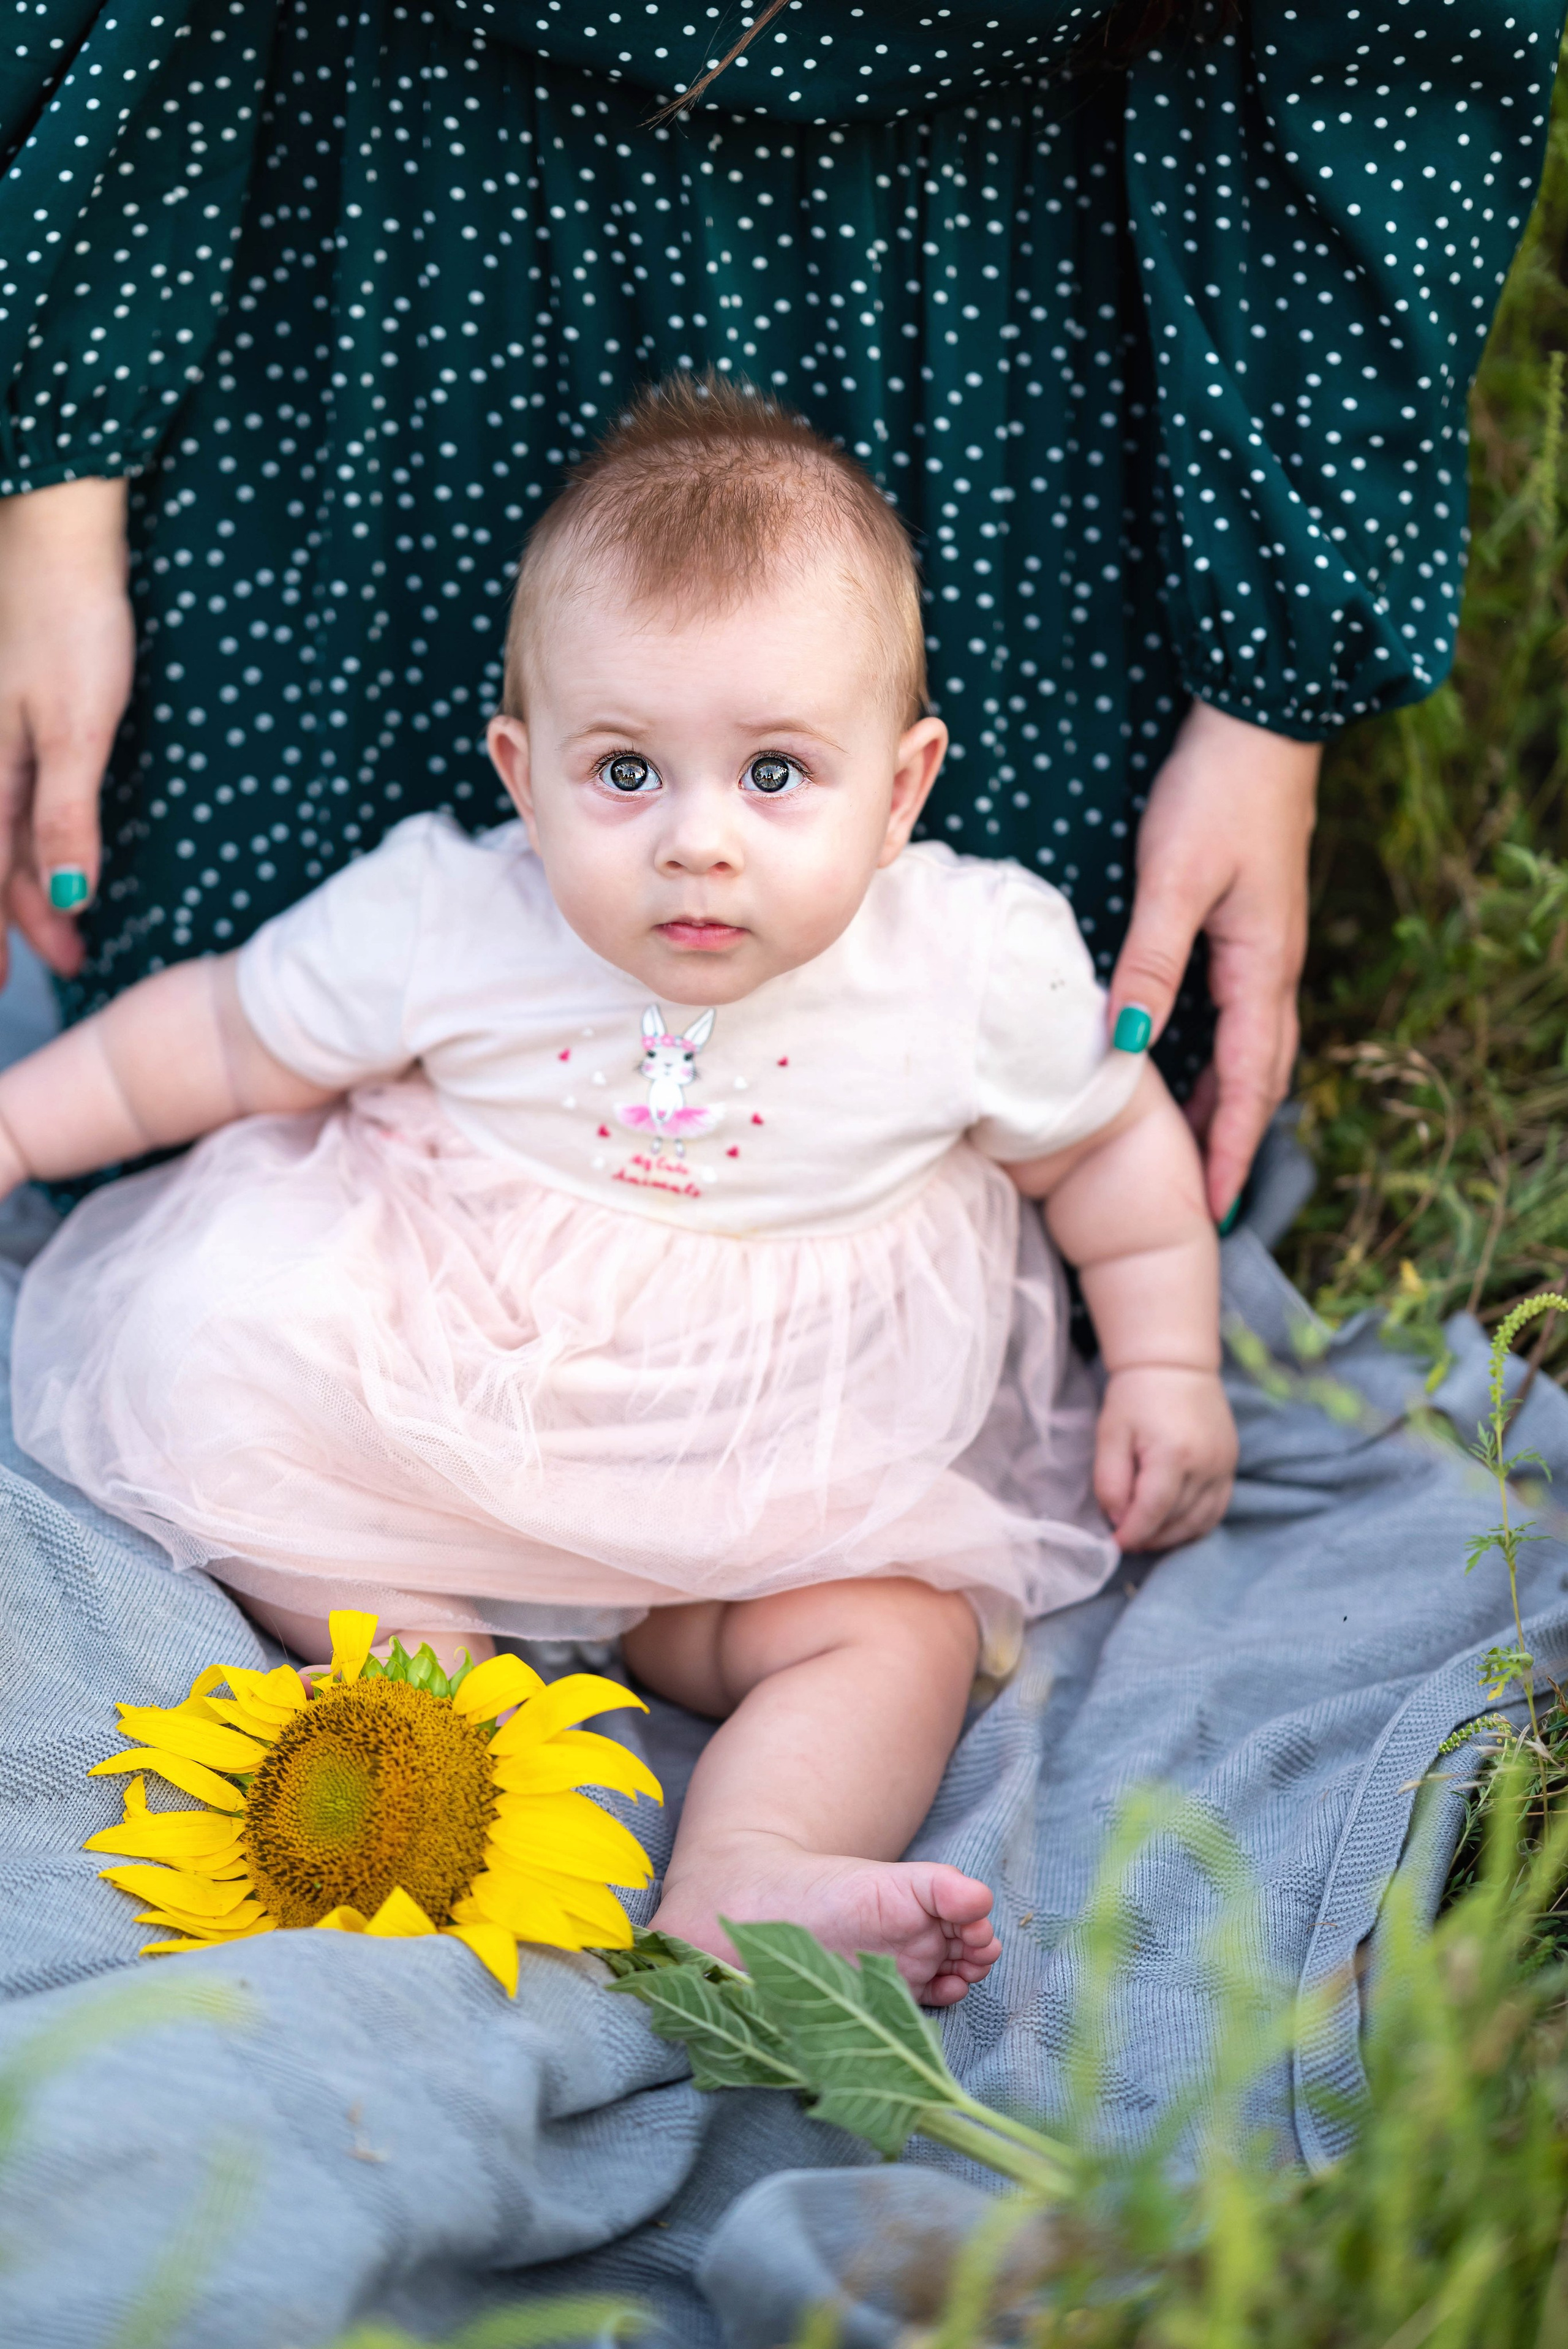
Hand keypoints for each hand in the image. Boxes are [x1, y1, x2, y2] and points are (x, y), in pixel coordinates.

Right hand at [0, 477, 133, 983]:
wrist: (58, 530)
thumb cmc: (69, 620)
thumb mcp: (78, 727)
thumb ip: (65, 812)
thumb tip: (60, 896)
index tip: (10, 988)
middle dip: (17, 918)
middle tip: (65, 965)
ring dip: (20, 879)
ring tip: (58, 922)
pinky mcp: (11, 708)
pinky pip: (7, 790)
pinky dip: (22, 832)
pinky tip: (44, 846)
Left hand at [1093, 1364, 1237, 1552]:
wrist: (1176, 1365)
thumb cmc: (1136, 1396)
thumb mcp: (1111, 1433)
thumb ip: (1110, 1480)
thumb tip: (1117, 1519)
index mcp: (1174, 1454)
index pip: (1154, 1511)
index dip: (1133, 1532)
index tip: (1115, 1543)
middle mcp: (1206, 1464)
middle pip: (1177, 1520)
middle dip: (1149, 1536)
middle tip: (1126, 1539)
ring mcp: (1224, 1466)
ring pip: (1199, 1521)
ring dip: (1171, 1536)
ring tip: (1147, 1536)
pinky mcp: (1230, 1465)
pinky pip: (1217, 1510)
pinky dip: (1195, 1525)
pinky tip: (1173, 1526)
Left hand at [1109, 699, 1319, 1223]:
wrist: (1258, 721)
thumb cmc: (1213, 794)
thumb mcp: (1174, 878)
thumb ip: (1151, 961)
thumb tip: (1124, 1043)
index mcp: (1261, 967)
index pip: (1247, 1081)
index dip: (1227, 1147)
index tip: (1210, 1208)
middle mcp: (1273, 968)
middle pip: (1260, 1075)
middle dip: (1235, 1140)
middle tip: (1207, 1201)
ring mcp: (1266, 948)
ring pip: (1255, 1046)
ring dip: (1230, 1100)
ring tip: (1196, 1149)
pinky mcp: (1252, 926)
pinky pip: (1241, 1014)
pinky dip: (1224, 1056)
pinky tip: (1189, 1063)